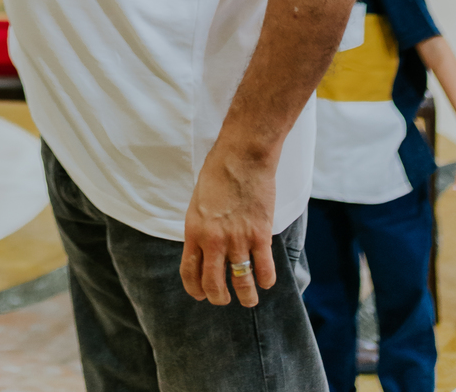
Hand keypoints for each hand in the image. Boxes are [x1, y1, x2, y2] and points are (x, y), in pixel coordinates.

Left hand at [181, 140, 277, 309]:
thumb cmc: (218, 173)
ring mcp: (238, 239)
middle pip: (214, 286)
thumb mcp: (198, 203)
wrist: (242, 155)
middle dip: (219, 299)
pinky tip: (264, 279)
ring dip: (246, 297)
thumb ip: (201, 229)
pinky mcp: (260, 235)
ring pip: (242, 284)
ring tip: (249, 299)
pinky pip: (265, 271)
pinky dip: (266, 280)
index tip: (201, 294)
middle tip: (225, 299)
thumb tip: (205, 251)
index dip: (195, 290)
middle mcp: (213, 240)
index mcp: (194, 230)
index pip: (190, 272)